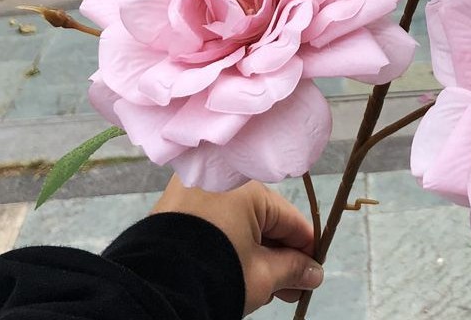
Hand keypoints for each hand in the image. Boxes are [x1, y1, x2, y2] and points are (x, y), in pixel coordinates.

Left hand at [153, 175, 323, 313]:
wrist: (154, 290)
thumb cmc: (215, 275)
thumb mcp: (262, 276)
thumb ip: (293, 270)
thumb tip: (316, 274)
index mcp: (249, 188)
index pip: (290, 220)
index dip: (306, 249)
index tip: (313, 274)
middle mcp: (224, 180)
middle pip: (264, 220)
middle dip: (280, 256)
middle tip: (289, 290)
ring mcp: (197, 190)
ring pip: (239, 220)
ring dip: (256, 251)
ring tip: (265, 287)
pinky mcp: (175, 205)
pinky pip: (215, 220)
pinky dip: (229, 241)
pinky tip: (238, 269)